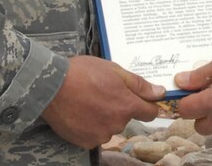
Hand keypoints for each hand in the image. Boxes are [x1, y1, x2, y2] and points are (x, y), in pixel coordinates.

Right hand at [42, 55, 163, 148]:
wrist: (50, 86)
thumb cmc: (82, 73)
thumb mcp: (114, 70)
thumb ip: (139, 84)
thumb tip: (160, 93)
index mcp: (127, 105)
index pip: (150, 113)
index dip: (146, 105)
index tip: (139, 99)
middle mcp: (117, 123)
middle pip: (127, 118)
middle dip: (119, 107)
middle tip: (102, 92)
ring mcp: (101, 135)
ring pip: (110, 126)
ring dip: (104, 117)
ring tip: (88, 101)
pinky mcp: (86, 142)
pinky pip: (95, 135)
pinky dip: (91, 126)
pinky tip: (81, 112)